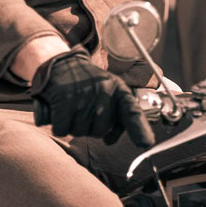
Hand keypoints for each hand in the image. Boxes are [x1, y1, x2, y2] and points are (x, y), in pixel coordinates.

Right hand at [31, 50, 154, 148]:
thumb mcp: (108, 92)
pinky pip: (63, 129)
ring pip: (80, 132)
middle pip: (100, 131)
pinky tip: (60, 109)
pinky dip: (60, 125)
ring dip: (74, 125)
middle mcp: (103, 91)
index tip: (146, 143)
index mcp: (118, 89)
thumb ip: (117, 117)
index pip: (131, 111)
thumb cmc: (88, 84)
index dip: (139, 129)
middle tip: (85, 109)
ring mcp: (83, 95)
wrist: (62, 63)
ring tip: (73, 106)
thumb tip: (110, 141)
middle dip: (90, 126)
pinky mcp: (63, 99)